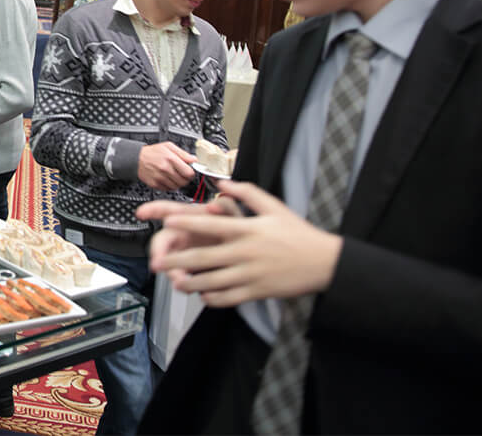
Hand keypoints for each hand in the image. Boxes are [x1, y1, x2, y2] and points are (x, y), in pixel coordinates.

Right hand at [137, 142, 195, 189]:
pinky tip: (168, 179)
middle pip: (184, 181)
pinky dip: (170, 186)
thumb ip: (183, 153)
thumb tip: (194, 159)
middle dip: (185, 179)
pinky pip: (168, 189)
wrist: (136, 159)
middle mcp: (165, 169)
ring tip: (175, 176)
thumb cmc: (152, 152)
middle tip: (183, 174)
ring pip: (177, 187)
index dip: (191, 173)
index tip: (190, 171)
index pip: (189, 173)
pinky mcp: (155, 184)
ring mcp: (160, 178)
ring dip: (178, 183)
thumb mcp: (169, 146)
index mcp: (170, 159)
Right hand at [138, 198, 230, 279]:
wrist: (241, 255)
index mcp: (188, 219)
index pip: (167, 211)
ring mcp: (183, 253)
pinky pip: (181, 278)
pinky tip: (190, 287)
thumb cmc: (233, 232)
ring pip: (168, 264)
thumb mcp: (232, 216)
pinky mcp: (189, 270)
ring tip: (181, 280)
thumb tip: (214, 206)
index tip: (142, 212)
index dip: (152, 209)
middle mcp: (181, 235)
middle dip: (158, 255)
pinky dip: (184, 284)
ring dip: (172, 273)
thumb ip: (225, 207)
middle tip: (158, 264)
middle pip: (161, 244)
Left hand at [140, 181, 342, 306]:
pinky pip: (228, 298)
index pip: (212, 224)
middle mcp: (245, 252)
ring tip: (173, 282)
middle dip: (177, 260)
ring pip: (212, 281)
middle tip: (156, 261)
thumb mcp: (274, 206)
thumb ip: (246, 193)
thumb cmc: (297, 232)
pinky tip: (201, 295)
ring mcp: (250, 274)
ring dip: (189, 282)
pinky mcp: (257, 292)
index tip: (166, 222)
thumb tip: (221, 183)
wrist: (325, 262)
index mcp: (248, 229)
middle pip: (204, 256)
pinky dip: (212, 298)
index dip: (187, 224)